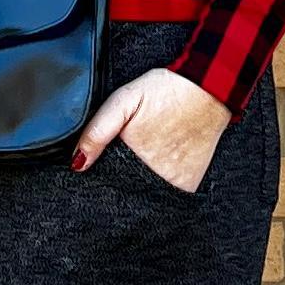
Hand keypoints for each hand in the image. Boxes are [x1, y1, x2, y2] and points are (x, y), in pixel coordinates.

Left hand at [70, 68, 231, 192]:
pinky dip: (160, 183)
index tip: (105, 160)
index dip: (100, 172)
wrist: (207, 89)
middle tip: (134, 148)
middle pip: (124, 188)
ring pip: (144, 193)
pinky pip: (166, 194)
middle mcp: (152, 177)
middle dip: (119, 178)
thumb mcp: (123, 100)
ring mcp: (172, 185)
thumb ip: (97, 131)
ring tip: (149, 152)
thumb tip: (77, 164)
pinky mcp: (188, 186)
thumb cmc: (163, 91)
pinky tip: (163, 160)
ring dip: (140, 182)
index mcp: (131, 156)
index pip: (105, 180)